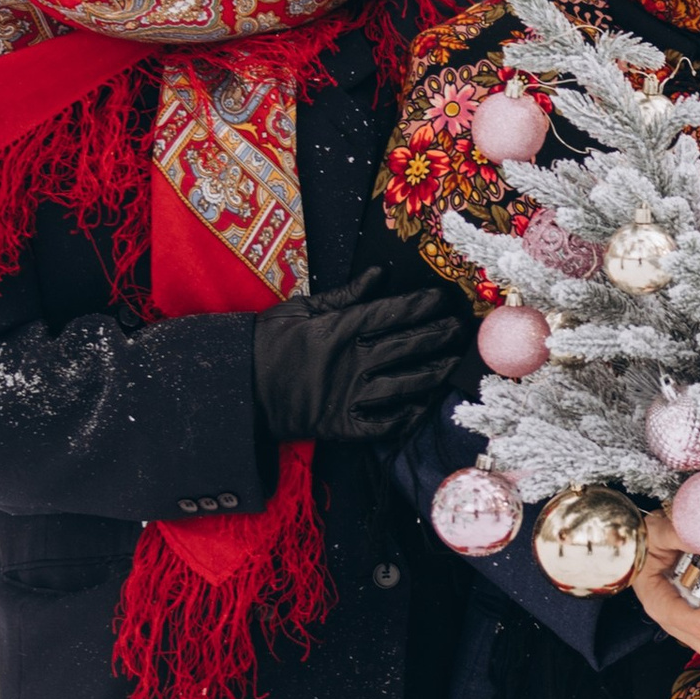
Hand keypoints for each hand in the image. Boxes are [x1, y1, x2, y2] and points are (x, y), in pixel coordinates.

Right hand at [251, 268, 464, 444]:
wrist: (236, 388)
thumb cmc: (266, 343)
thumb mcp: (300, 308)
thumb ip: (343, 295)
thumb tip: (378, 274)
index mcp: (338, 329)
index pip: (390, 313)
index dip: (420, 305)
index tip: (443, 299)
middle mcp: (350, 361)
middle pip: (405, 346)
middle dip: (438, 336)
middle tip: (462, 328)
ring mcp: (348, 395)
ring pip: (403, 384)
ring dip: (433, 373)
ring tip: (453, 364)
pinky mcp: (340, 424)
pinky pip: (381, 424)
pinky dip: (404, 418)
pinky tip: (422, 408)